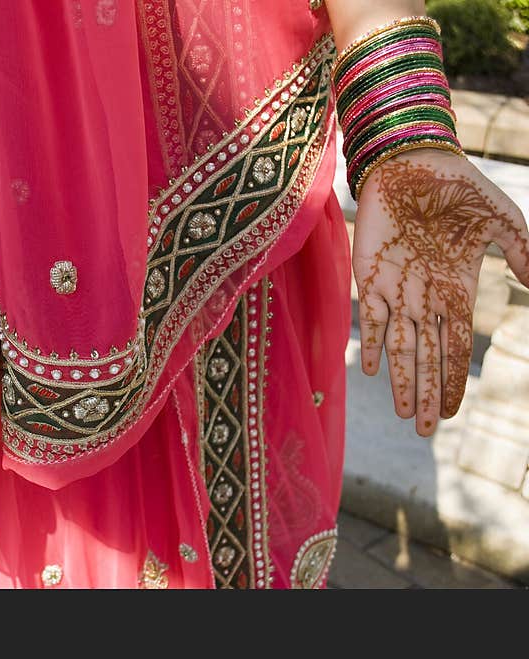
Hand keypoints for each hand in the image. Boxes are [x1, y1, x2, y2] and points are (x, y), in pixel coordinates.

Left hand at [353, 150, 528, 435]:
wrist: (411, 161)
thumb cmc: (457, 187)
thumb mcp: (501, 218)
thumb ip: (521, 249)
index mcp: (458, 288)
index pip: (456, 345)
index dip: (455, 379)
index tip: (454, 411)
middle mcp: (426, 297)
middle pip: (429, 357)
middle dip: (428, 394)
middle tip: (426, 431)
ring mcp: (397, 288)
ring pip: (402, 346)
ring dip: (402, 380)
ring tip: (406, 415)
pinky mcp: (370, 275)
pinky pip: (373, 318)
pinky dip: (374, 343)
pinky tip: (375, 372)